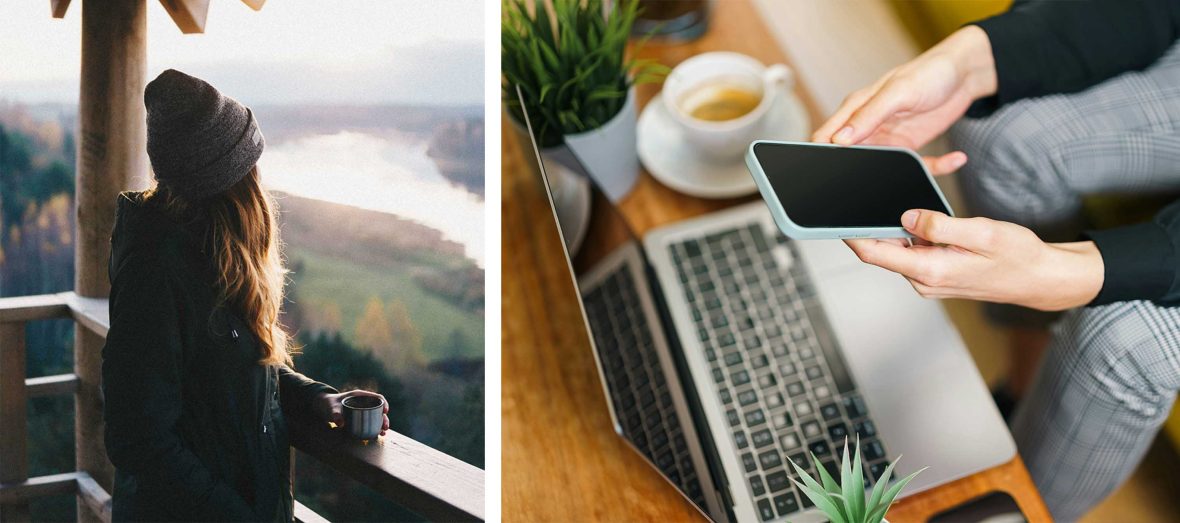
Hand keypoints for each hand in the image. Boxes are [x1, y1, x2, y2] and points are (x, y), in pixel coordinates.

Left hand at [316, 390, 389, 435]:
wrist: (323, 407)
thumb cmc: (328, 403)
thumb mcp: (331, 407)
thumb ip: (335, 414)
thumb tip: (341, 424)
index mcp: (360, 396)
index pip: (377, 397)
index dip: (384, 403)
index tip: (385, 411)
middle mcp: (363, 403)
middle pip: (379, 409)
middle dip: (384, 418)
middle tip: (385, 427)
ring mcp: (362, 410)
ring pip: (376, 416)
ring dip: (381, 424)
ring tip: (383, 433)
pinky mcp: (359, 418)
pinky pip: (370, 422)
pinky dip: (375, 428)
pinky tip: (377, 435)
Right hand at [812, 26, 997, 174]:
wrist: (964, 72)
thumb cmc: (929, 72)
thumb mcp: (898, 92)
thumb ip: (869, 115)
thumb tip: (840, 139)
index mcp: (856, 109)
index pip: (827, 136)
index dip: (824, 154)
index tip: (833, 170)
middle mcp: (868, 126)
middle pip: (851, 158)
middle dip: (860, 173)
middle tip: (880, 180)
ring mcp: (889, 138)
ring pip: (883, 167)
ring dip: (902, 173)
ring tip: (926, 171)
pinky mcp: (910, 145)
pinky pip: (917, 165)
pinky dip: (935, 166)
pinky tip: (956, 158)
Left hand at [845, 209, 1103, 310]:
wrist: (1041, 279)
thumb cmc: (1018, 256)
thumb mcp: (981, 231)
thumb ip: (940, 224)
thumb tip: (906, 216)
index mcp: (929, 270)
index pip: (874, 252)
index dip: (849, 233)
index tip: (832, 215)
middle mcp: (923, 279)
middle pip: (881, 250)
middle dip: (867, 225)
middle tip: (853, 196)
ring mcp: (929, 278)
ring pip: (897, 249)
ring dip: (890, 228)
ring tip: (881, 199)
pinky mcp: (936, 273)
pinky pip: (914, 252)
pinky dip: (910, 235)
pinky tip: (912, 215)